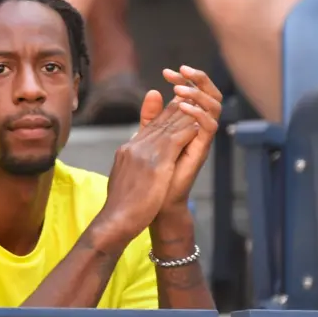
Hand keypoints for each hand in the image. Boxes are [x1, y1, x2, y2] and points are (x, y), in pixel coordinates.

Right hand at [98, 90, 199, 243]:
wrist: (116, 220)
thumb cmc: (121, 206)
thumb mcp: (123, 178)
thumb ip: (131, 163)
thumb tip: (136, 159)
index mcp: (127, 150)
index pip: (148, 126)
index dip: (164, 115)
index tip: (177, 105)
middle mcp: (134, 146)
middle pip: (159, 122)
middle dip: (177, 109)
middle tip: (193, 96)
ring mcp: (144, 154)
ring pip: (169, 127)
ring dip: (186, 116)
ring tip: (201, 106)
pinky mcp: (156, 163)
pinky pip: (176, 140)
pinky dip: (188, 131)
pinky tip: (200, 125)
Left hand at [140, 65, 221, 213]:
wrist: (154, 201)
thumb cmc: (151, 173)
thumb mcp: (147, 138)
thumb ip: (151, 116)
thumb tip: (153, 91)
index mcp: (187, 122)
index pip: (194, 93)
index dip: (183, 79)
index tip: (167, 72)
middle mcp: (198, 128)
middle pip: (210, 94)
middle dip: (197, 79)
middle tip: (180, 71)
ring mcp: (201, 139)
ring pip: (214, 106)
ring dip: (198, 94)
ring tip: (180, 90)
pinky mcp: (201, 150)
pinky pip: (210, 127)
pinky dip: (199, 114)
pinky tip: (183, 106)